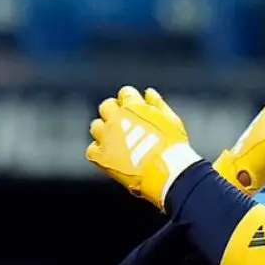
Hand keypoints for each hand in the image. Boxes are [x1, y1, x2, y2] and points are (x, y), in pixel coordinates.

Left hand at [86, 86, 202, 209]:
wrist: (165, 171)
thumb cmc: (172, 146)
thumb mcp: (171, 120)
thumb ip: (158, 104)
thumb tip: (149, 93)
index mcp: (133, 106)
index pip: (125, 93)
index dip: (130, 100)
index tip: (135, 108)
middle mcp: (115, 118)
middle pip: (106, 107)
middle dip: (114, 112)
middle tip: (124, 123)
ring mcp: (106, 137)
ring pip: (96, 127)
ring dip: (104, 131)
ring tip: (116, 140)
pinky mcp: (101, 156)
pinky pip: (92, 149)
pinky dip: (99, 151)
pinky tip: (110, 155)